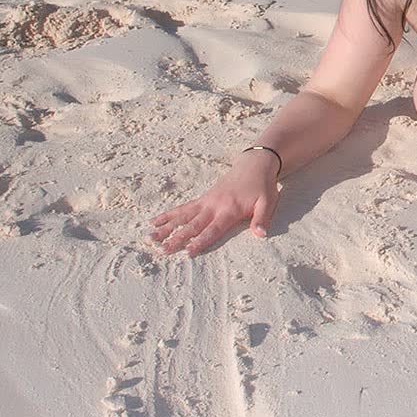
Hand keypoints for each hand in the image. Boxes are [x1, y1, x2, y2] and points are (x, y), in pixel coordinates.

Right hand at [148, 152, 280, 255]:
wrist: (254, 164)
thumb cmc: (261, 186)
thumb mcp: (268, 202)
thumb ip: (262, 219)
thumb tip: (260, 235)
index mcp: (229, 210)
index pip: (213, 229)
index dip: (200, 241)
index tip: (187, 252)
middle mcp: (214, 206)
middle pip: (192, 225)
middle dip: (176, 238)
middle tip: (161, 249)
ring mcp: (206, 201)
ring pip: (182, 216)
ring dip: (165, 228)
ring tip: (149, 238)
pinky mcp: (202, 199)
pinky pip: (183, 208)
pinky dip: (168, 215)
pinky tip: (154, 222)